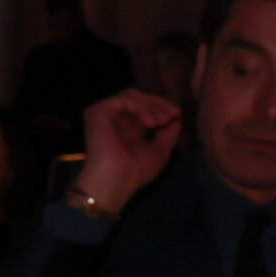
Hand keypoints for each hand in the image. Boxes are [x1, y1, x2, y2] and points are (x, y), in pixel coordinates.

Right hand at [73, 89, 182, 212]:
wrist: (116, 181)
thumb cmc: (135, 172)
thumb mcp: (160, 150)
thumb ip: (168, 132)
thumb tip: (177, 115)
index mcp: (126, 128)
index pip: (143, 107)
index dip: (161, 106)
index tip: (177, 113)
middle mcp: (113, 119)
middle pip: (138, 97)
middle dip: (158, 104)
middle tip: (171, 116)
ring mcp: (104, 115)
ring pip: (131, 95)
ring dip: (151, 105)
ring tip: (161, 122)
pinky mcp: (97, 112)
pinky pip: (123, 99)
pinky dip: (141, 107)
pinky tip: (150, 122)